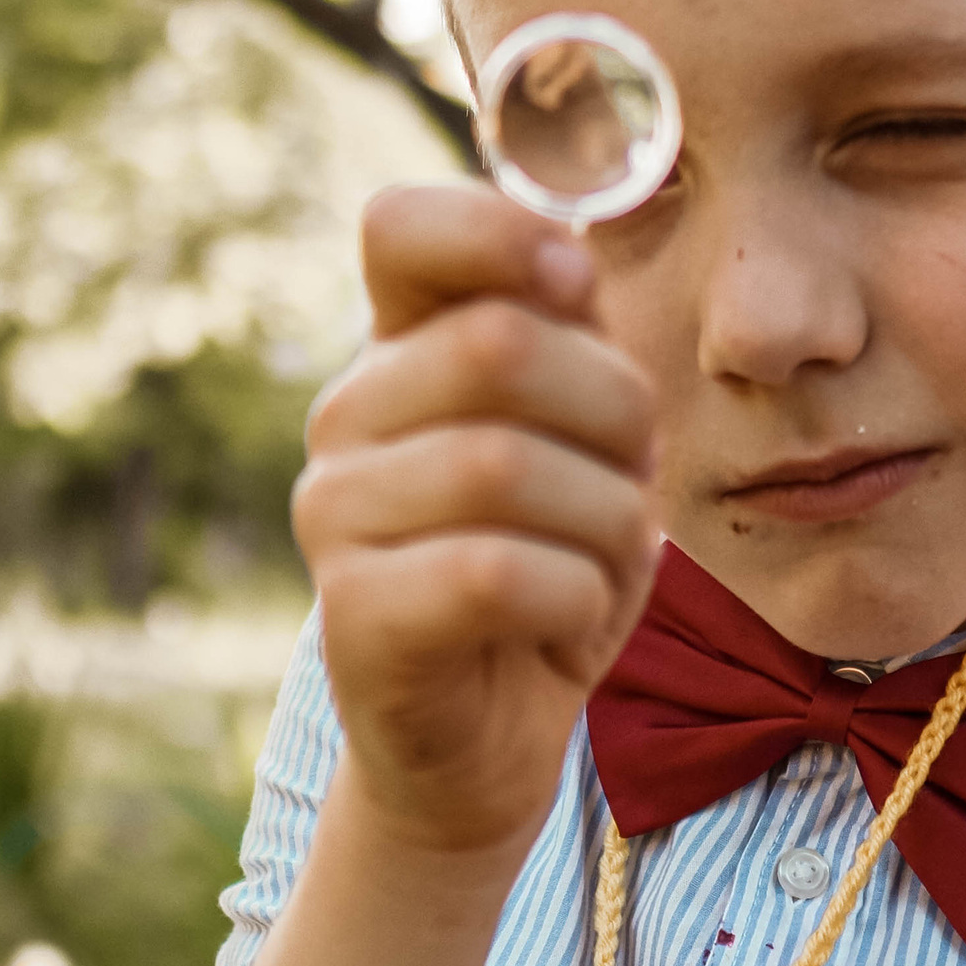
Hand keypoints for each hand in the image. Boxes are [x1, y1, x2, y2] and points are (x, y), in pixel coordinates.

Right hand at [293, 182, 659, 861]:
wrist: (491, 740)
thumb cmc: (549, 567)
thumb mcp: (582, 435)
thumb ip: (571, 333)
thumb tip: (570, 246)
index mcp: (400, 348)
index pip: (401, 224)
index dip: (501, 232)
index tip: (574, 285)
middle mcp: (346, 416)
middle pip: (498, 345)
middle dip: (613, 413)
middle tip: (632, 477)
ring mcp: (334, 515)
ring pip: (505, 464)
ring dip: (606, 522)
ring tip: (607, 563)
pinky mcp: (353, 615)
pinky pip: (493, 573)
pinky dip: (575, 596)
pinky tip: (574, 619)